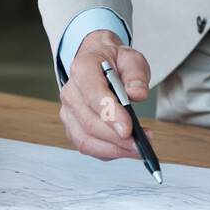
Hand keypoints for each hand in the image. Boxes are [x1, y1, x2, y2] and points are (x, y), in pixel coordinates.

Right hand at [58, 30, 153, 160]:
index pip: (93, 94)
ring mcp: (68, 112)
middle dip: (116, 138)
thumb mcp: (131, 58)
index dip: (110, 114)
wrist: (98, 61)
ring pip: (85, 139)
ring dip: (113, 149)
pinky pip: (87, 146)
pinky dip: (108, 152)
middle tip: (141, 144)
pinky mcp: (73, 127)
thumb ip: (136, 74)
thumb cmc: (114, 61)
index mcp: (83, 68)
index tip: (128, 129)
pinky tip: (126, 149)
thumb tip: (137, 94)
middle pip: (89, 122)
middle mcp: (70, 92)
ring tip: (138, 149)